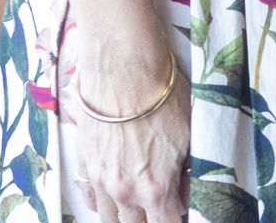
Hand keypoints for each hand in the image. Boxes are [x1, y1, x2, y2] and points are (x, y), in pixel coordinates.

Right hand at [61, 0, 189, 222]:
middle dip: (152, 219)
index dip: (178, 219)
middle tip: (163, 206)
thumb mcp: (190, 135)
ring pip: (111, 218)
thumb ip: (189, 172)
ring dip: (127, 216)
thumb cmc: (163, 96)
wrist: (123, 67)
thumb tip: (190, 191)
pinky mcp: (85, 164)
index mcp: (155, 188)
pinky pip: (91, 198)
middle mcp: (124, 192)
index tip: (182, 211)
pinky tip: (114, 196)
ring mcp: (100, 180)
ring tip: (141, 206)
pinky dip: (103, 202)